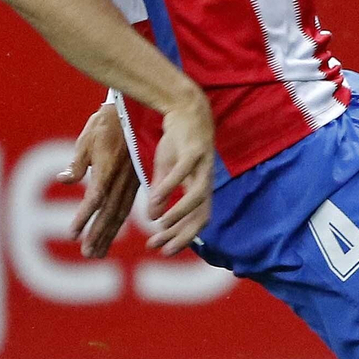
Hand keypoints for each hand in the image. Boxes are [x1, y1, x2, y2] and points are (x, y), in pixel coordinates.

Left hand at [58, 102, 141, 257]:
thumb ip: (77, 163)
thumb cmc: (105, 124)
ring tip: (98, 252)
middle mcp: (121, 178)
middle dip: (98, 234)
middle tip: (87, 253)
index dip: (84, 217)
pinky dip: (118, 222)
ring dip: (108, 234)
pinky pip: (127, 206)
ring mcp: (131, 181)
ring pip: (120, 212)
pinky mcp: (135, 181)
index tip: (73, 234)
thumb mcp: (87, 139)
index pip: (95, 198)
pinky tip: (112, 233)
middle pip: (109, 211)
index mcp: (108, 168)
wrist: (134, 112)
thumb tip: (63, 180)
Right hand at [145, 90, 215, 255]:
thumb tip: (154, 217)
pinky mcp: (194, 150)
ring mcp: (202, 165)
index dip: (182, 237)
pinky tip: (156, 198)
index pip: (197, 220)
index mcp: (199, 186)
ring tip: (160, 226)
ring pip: (197, 197)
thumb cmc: (177, 140)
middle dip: (183, 235)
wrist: (185, 108)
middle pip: (202, 215)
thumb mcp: (165, 169)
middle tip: (163, 250)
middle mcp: (205, 180)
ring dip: (179, 214)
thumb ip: (160, 193)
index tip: (162, 250)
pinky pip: (183, 172)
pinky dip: (170, 186)